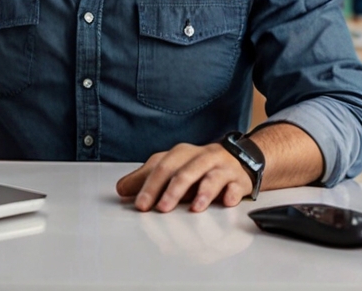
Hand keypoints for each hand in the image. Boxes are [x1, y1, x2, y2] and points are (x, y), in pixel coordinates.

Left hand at [115, 142, 252, 212]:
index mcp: (181, 154)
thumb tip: (121, 189)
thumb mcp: (172, 169)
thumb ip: (146, 179)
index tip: (141, 204)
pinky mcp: (238, 179)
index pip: (162, 166)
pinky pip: (235, 185)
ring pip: (211, 176)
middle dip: (172, 190)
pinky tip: (226, 201)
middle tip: (162, 208)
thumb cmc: (201, 168)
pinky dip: (231, 193)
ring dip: (203, 192)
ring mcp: (221, 167)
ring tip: (195, 208)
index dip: (150, 185)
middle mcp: (201, 157)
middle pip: (185, 170)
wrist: (239, 161)